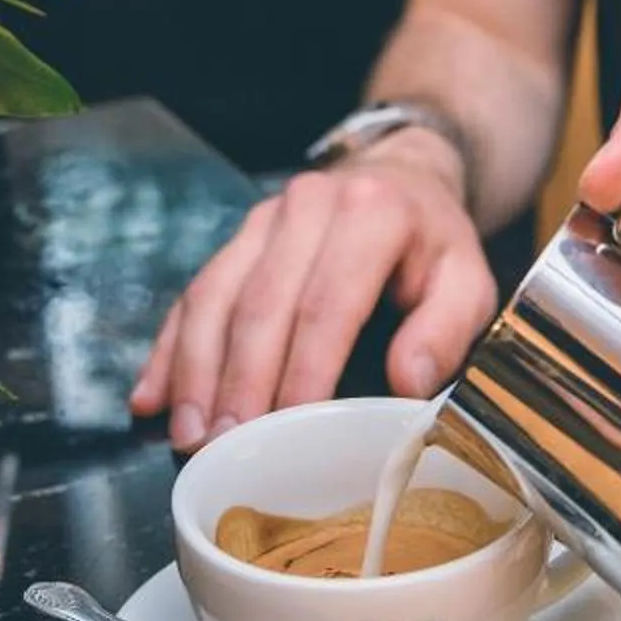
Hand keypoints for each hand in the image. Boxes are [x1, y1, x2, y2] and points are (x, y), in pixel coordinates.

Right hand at [128, 132, 499, 451]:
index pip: (328, 302)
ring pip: (215, 295)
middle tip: (221, 446)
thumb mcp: (468, 279)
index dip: (303, 369)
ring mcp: (265, 219)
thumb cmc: (433, 244)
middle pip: (260, 302)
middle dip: (238, 381)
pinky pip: (194, 292)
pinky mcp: (238, 237)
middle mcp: (309, 207)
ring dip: (195, 370)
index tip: (286, 427)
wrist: (403, 175)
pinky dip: (170, 349)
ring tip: (188, 435)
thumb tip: (408, 382)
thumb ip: (447, 329)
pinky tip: (151, 397)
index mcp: (372, 215)